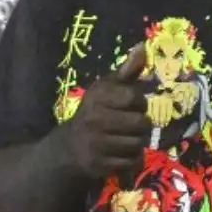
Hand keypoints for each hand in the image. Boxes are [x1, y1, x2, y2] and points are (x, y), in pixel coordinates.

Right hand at [61, 45, 151, 180]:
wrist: (69, 147)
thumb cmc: (95, 112)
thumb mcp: (107, 88)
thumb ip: (127, 71)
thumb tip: (142, 47)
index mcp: (97, 97)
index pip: (134, 98)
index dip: (139, 102)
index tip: (132, 104)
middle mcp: (94, 119)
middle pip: (140, 123)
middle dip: (142, 124)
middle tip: (133, 124)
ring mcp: (95, 144)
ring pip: (137, 143)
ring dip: (138, 142)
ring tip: (127, 137)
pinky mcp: (98, 165)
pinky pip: (131, 161)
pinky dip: (132, 158)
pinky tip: (122, 152)